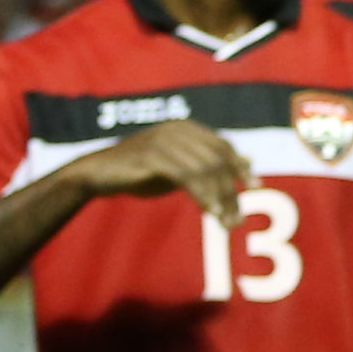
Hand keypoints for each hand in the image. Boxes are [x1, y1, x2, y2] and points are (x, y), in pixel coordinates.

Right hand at [63, 120, 252, 226]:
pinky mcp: (152, 156)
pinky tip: (210, 212)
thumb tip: (249, 160)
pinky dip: (203, 196)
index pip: (223, 147)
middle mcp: (178, 130)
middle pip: (217, 160)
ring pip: (205, 170)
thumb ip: (211, 163)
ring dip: (219, 199)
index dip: (240, 167)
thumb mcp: (180, 167)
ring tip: (227, 223)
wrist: (97, 174)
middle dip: (231, 190)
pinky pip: (187, 177)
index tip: (256, 187)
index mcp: (187, 128)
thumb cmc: (140, 171)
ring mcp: (165, 141)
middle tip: (237, 218)